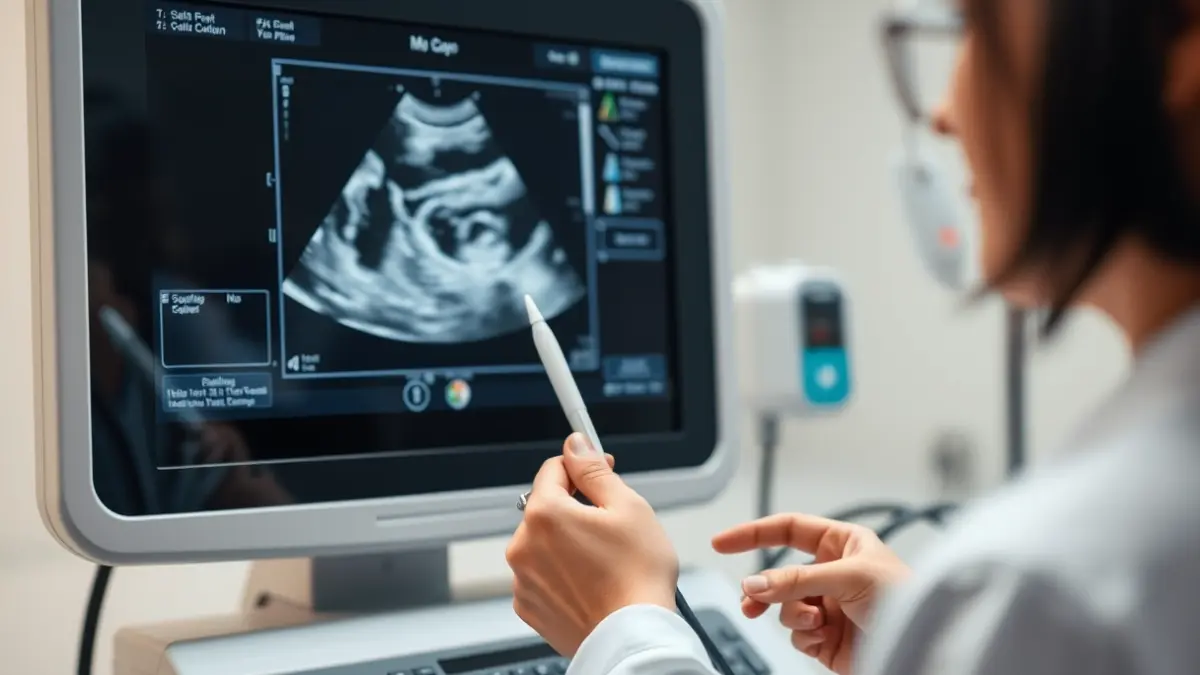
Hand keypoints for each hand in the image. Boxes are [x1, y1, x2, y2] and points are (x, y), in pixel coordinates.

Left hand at [506, 434, 678, 655]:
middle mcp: (524, 546)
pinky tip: (591, 582)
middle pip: (547, 508)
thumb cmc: (637, 578)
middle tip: (611, 525)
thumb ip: (594, 471)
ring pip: (544, 544)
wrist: (634, 638)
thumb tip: (576, 445)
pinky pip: (542, 576)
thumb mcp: (628, 507)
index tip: (599, 472)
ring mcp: (523, 580)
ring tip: (604, 561)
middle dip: (575, 509)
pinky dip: (562, 574)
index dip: (581, 467)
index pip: (553, 469)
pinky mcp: (529, 607)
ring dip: (567, 543)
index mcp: (545, 514)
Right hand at [712, 514, 910, 674]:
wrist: (926, 649)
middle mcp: (833, 573)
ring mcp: (829, 606)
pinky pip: (798, 635)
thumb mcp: (849, 577)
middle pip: (778, 574)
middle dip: (765, 589)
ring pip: (784, 607)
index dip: (753, 533)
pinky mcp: (828, 638)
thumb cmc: (906, 599)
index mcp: (843, 544)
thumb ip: (796, 580)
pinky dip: (807, 637)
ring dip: (795, 615)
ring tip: (814, 622)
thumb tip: (754, 585)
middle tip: (750, 600)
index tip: (722, 542)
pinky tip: (826, 637)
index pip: (788, 529)